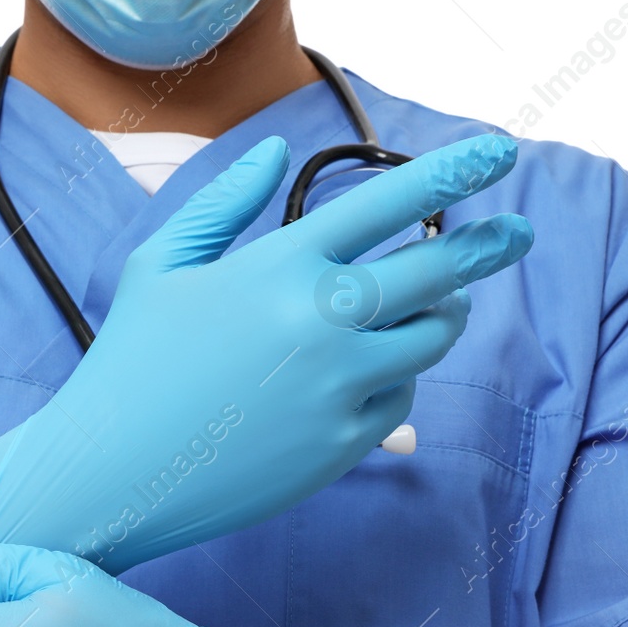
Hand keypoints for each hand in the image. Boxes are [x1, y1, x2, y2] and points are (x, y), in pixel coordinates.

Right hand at [0, 132, 533, 572]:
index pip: (391, 200)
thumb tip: (275, 151)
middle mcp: (321, 320)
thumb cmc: (129, 363)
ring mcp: (339, 386)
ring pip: (432, 337)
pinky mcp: (343, 444)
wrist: (112, 475)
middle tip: (515, 234)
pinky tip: (372, 369)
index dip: (455, 171)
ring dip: (445, 313)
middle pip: (440, 270)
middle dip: (489, 246)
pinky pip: (400, 398)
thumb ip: (223, 202)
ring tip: (438, 301)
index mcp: (279, 264)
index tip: (499, 152)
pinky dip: (397, 377)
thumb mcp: (160, 266)